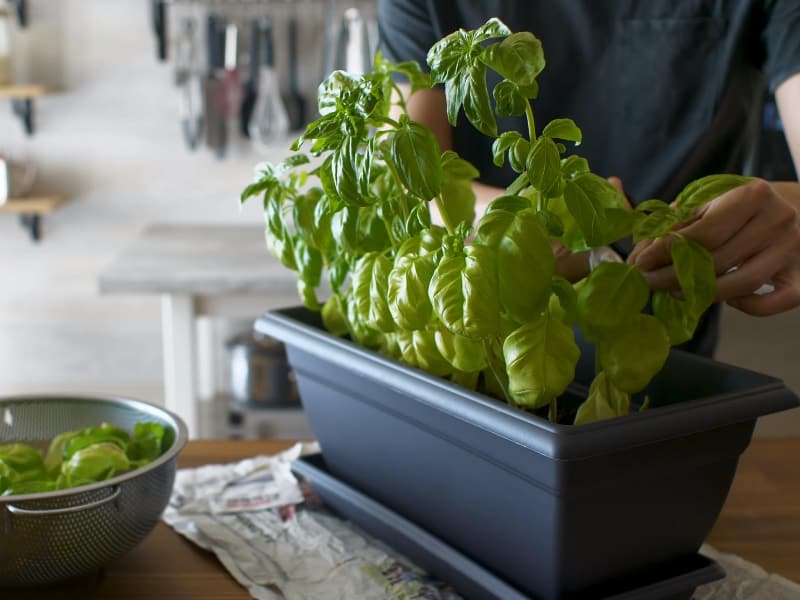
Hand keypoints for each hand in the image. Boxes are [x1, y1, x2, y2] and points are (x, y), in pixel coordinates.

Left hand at [629, 179, 799, 315]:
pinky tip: (728, 298)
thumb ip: (677, 222)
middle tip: (649, 283)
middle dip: (674, 276)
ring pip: (740, 285)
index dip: (666, 251)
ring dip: (702, 294)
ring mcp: (793, 251)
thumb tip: (641, 254)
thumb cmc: (745, 205)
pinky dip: (745, 306)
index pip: (703, 232)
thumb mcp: (713, 200)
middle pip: (718, 261)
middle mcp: (778, 221)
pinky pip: (769, 303)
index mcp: (752, 195)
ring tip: (675, 292)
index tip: (640, 264)